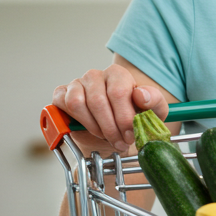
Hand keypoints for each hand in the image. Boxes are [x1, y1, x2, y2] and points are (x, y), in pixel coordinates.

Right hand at [53, 64, 168, 152]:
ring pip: (78, 104)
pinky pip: (63, 106)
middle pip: (98, 101)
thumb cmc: (133, 117)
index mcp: (118, 74)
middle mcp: (95, 75)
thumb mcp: (153, 111)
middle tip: (120, 142)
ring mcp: (76, 84)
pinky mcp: (61, 94)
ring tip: (106, 136)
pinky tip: (91, 130)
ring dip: (94, 126)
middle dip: (111, 127)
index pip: (118, 92)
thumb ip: (154, 100)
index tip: (131, 135)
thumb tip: (141, 95)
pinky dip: (77, 122)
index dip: (124, 118)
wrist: (115, 131)